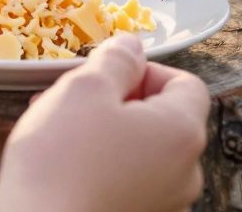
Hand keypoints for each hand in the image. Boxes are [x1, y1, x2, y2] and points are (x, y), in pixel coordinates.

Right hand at [0, 33, 209, 211]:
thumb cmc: (61, 162)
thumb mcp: (85, 88)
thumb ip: (117, 59)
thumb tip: (131, 46)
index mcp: (183, 133)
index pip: (185, 82)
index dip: (144, 69)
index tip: (107, 72)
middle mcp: (184, 173)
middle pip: (161, 117)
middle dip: (117, 100)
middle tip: (73, 97)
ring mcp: (162, 203)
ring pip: (139, 149)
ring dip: (103, 130)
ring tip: (57, 127)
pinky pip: (126, 179)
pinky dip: (100, 164)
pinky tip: (62, 162)